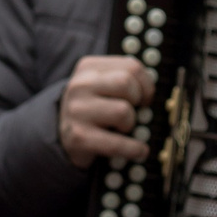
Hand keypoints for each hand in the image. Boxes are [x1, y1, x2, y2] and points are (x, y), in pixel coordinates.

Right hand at [57, 54, 154, 168]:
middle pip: (126, 83)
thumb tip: (154, 92)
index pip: (131, 66)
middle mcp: (79, 86)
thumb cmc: (93, 108)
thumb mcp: (102, 85)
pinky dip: (133, 149)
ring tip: (125, 128)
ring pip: (123, 111)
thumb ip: (126, 79)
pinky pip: (116, 143)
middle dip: (137, 100)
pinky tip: (139, 151)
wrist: (62, 133)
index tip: (145, 97)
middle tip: (136, 111)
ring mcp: (76, 111)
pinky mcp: (78, 136)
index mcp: (88, 68)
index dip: (146, 84)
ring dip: (131, 123)